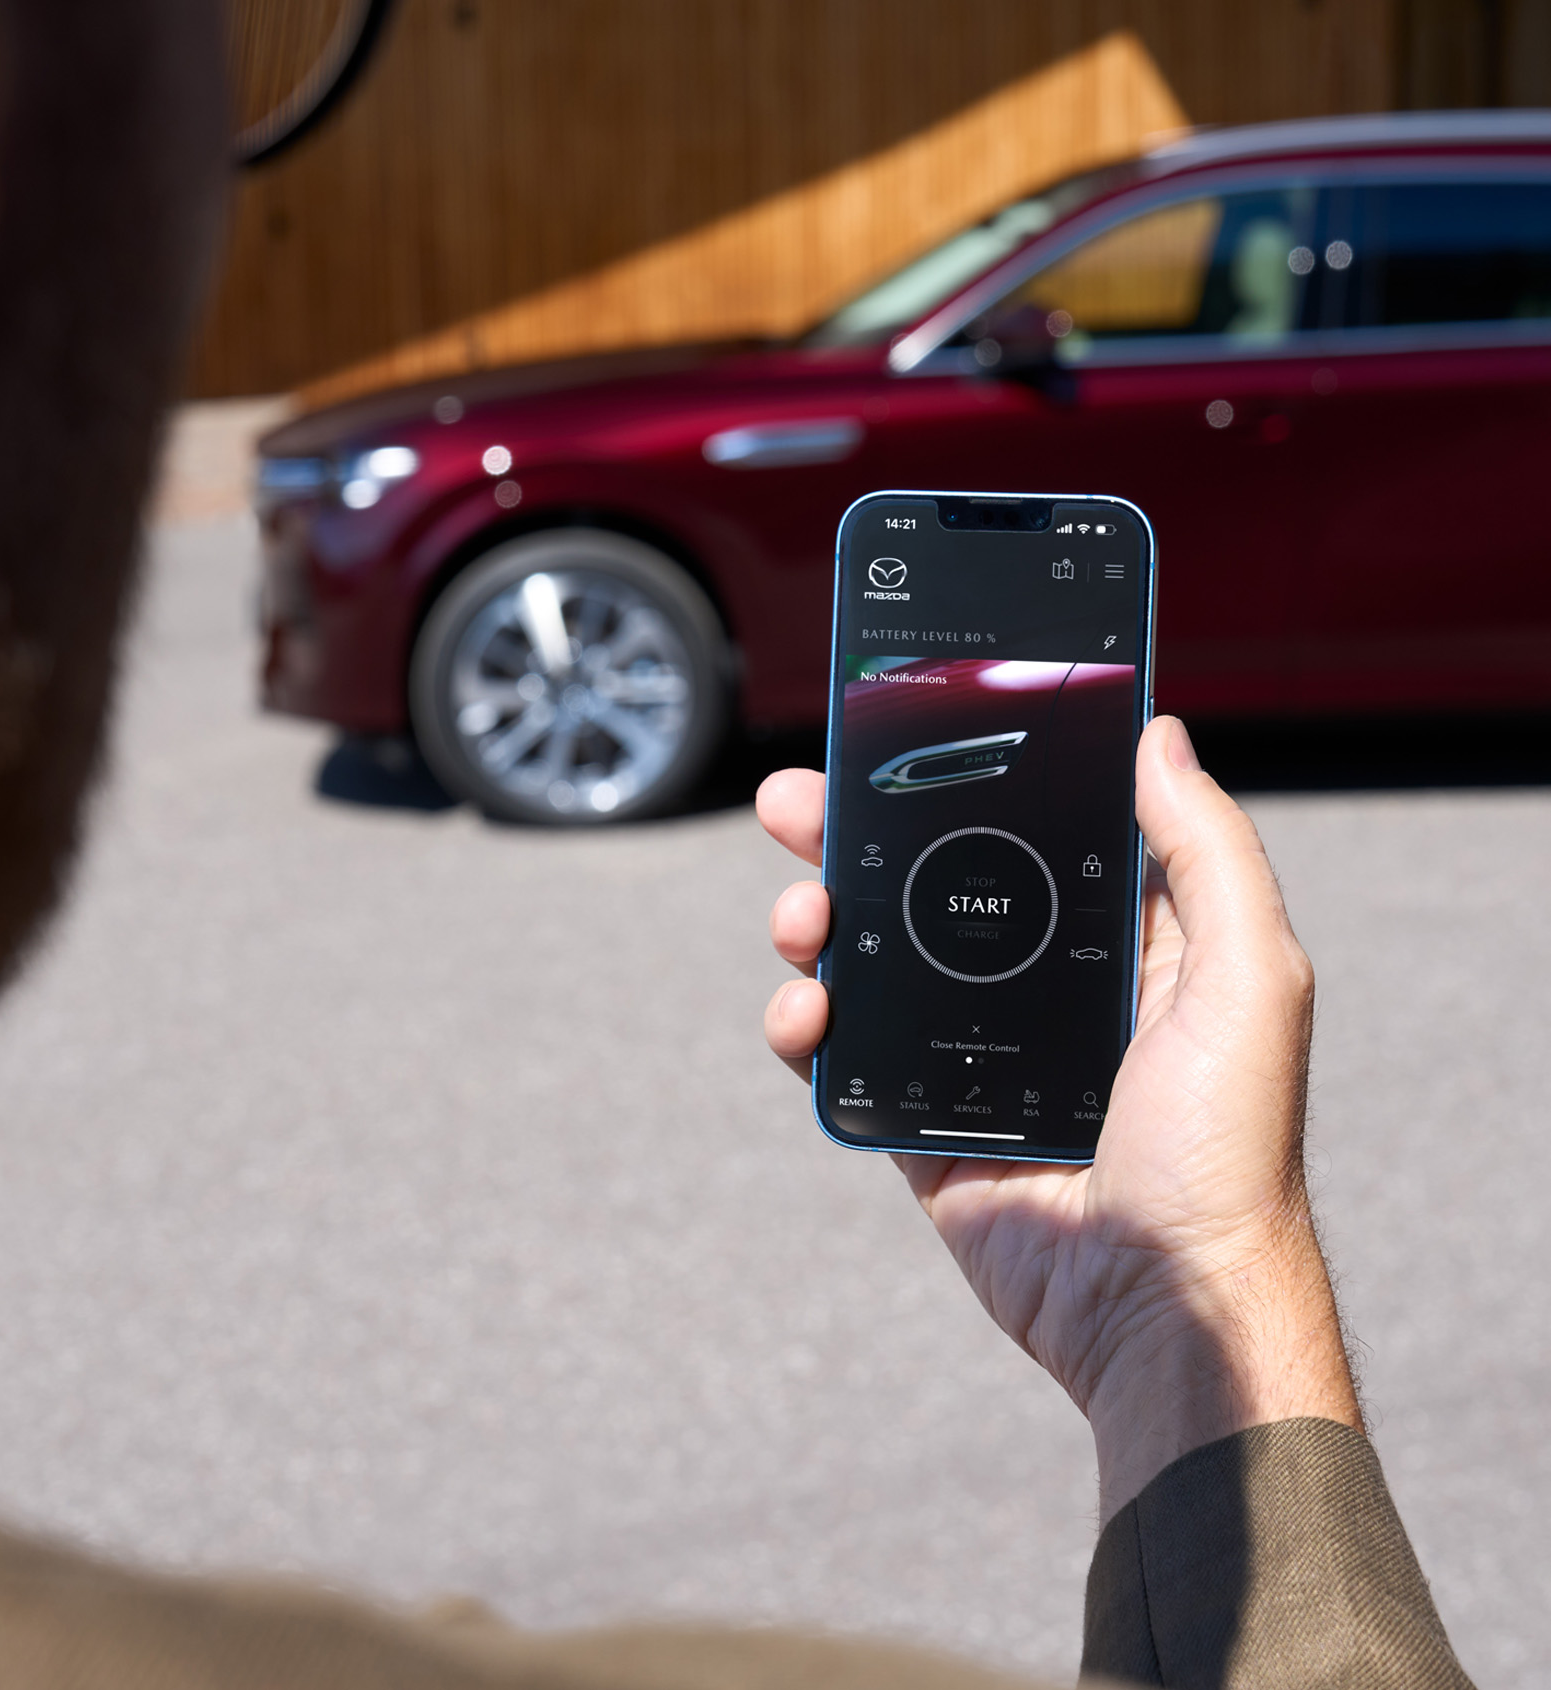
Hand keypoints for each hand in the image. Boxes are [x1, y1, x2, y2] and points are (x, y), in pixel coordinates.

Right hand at [757, 717, 1360, 1517]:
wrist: (1161, 1305)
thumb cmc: (1227, 1145)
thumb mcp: (1248, 977)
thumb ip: (1208, 852)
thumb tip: (1157, 734)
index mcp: (1117, 946)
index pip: (1023, 836)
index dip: (956, 783)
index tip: (894, 741)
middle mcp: (1041, 993)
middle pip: (924, 888)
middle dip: (849, 840)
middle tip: (791, 808)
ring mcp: (974, 1060)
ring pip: (869, 965)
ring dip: (816, 927)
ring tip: (800, 924)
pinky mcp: (923, 1127)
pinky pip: (846, 1062)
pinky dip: (806, 1030)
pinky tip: (801, 1016)